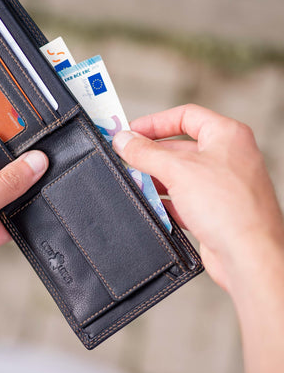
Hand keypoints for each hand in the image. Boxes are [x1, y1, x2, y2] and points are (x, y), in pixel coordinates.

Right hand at [112, 104, 283, 292]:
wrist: (248, 256)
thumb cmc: (231, 209)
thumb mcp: (177, 171)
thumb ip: (146, 153)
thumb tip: (124, 140)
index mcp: (227, 135)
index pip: (185, 116)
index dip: (154, 122)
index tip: (131, 131)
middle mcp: (227, 156)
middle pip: (179, 147)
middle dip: (151, 154)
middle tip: (126, 158)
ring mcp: (222, 184)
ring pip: (180, 174)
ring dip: (156, 179)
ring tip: (135, 183)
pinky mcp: (215, 209)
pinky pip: (183, 198)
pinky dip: (165, 200)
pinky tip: (151, 204)